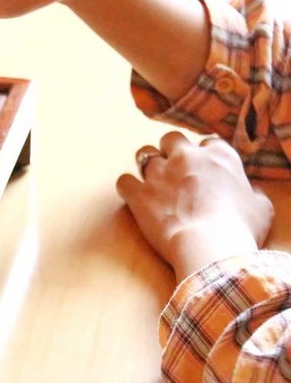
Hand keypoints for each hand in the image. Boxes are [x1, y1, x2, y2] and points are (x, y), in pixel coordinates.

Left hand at [116, 132, 273, 281]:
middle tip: (175, 172)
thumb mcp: (261, 209)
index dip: (205, 156)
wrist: (210, 246)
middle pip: (171, 139)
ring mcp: (159, 173)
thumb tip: (251, 194)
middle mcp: (186, 157)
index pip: (209, 142)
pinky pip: (124, 181)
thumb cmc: (240, 229)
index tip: (205, 169)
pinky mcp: (139, 192)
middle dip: (171, 152)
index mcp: (219, 156)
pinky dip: (128, 188)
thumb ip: (253, 194)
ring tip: (152, 182)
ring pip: (144, 154)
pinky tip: (134, 198)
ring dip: (147, 166)